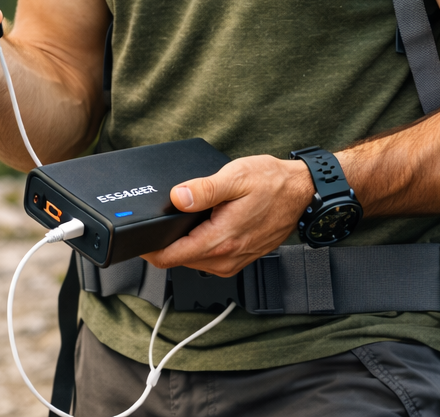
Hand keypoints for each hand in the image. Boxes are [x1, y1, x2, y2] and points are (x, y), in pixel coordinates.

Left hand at [142, 155, 316, 277]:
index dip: (148, 248)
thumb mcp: (236, 177)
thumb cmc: (273, 183)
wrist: (302, 193)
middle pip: (178, 260)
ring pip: (193, 260)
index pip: (170, 257)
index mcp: (221, 240)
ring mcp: (233, 262)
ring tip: (184, 219)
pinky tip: (204, 225)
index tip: (137, 236)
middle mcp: (226, 259)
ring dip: (183, 243)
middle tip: (162, 218)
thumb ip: (204, 189)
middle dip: (165, 243)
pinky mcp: (239, 259)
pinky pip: (208, 258)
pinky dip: (200, 244)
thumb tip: (177, 197)